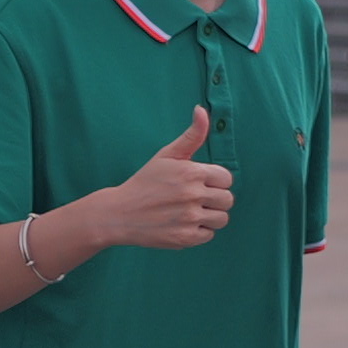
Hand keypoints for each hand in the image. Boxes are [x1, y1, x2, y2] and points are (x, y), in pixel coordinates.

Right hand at [100, 105, 232, 255]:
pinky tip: (182, 224)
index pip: (226, 178)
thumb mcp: (167, 155)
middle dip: (215, 199)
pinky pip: (209, 235)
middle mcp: (192, 195)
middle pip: (228, 200)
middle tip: (195, 199)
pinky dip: (199, 231)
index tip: (199, 183)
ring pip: (222, 219)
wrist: (119, 214)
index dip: (215, 181)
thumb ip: (191, 135)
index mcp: (191, 172)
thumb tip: (201, 110)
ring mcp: (189, 218)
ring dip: (210, 216)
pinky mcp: (185, 238)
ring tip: (190, 212)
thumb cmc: (145, 181)